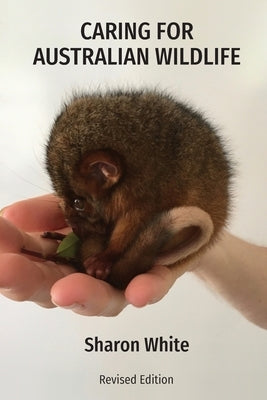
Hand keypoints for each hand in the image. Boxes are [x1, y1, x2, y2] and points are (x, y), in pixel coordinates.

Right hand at [0, 195, 183, 315]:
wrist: (161, 208)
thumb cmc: (106, 211)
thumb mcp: (70, 205)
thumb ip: (44, 212)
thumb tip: (11, 214)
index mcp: (61, 257)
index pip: (29, 260)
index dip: (9, 254)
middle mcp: (87, 275)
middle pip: (55, 286)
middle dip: (28, 281)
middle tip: (5, 270)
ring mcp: (122, 280)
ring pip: (103, 297)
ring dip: (84, 296)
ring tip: (65, 291)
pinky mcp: (157, 275)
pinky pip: (154, 284)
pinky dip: (146, 288)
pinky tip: (139, 291)